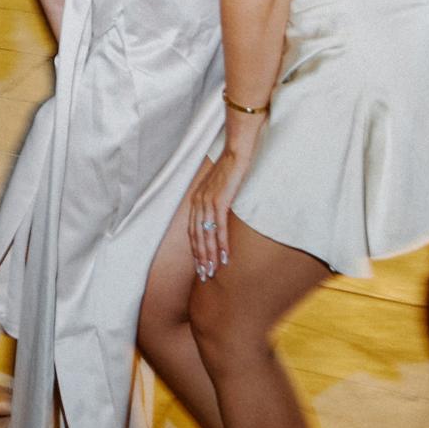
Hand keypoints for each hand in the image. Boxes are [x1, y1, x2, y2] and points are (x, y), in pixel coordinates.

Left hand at [186, 133, 259, 279]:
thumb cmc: (230, 170)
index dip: (195, 249)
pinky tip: (224, 256)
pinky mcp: (219, 200)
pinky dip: (220, 243)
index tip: (199, 265)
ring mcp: (207, 201)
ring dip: (209, 255)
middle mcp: (198, 202)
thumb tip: (217, 219)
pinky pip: (218, 227)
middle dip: (200, 257)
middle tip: (205, 275)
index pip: (192, 231)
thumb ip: (215, 203)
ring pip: (206, 234)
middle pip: (196, 236)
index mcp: (196, 200)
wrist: (236, 152)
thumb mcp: (218, 189)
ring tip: (213, 271)